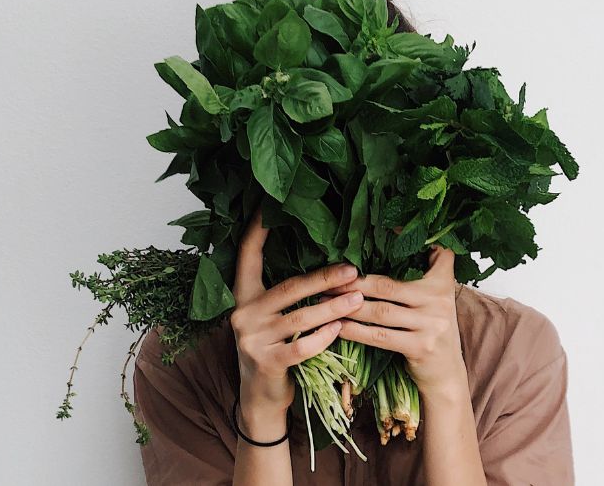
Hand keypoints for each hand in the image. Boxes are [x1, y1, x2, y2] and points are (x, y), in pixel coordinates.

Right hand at [230, 209, 364, 435]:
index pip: (247, 256)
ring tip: (359, 299)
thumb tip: (327, 265)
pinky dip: (324, 337)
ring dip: (334, 308)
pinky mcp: (266, 362)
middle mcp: (243, 314)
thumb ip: (286, 295)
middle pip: (289, 287)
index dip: (257, 231)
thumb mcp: (271, 318)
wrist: (260, 397)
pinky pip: (302, 346)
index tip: (269, 207)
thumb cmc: (275, 349)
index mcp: (243, 296)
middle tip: (353, 270)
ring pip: (301, 317)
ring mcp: (252, 339)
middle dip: (324, 278)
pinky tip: (341, 329)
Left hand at [326, 246, 467, 399]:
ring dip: (349, 306)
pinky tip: (339, 326)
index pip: (433, 252)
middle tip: (327, 278)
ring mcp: (431, 324)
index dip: (407, 239)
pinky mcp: (420, 347)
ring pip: (381, 311)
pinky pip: (380, 336)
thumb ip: (420, 275)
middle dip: (354, 282)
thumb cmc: (431, 330)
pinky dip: (356, 331)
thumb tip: (386, 244)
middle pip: (388, 285)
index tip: (382, 227)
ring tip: (325, 301)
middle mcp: (439, 300)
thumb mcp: (435, 298)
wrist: (447, 374)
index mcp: (443, 282)